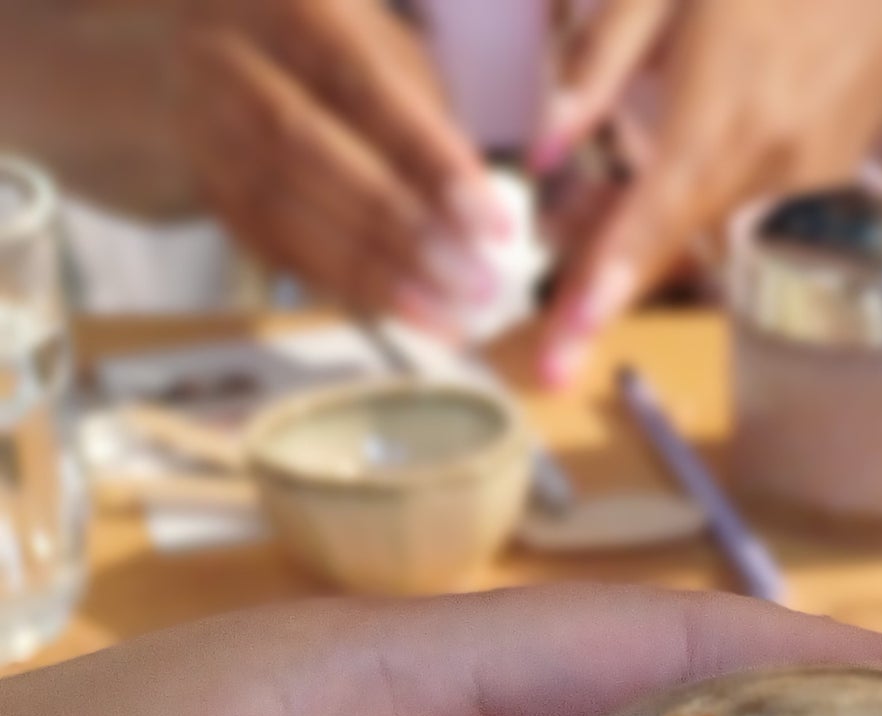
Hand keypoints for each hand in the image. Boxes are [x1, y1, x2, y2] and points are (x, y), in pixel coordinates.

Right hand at [178, 0, 509, 328]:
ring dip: (371, 273)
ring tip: (447, 313)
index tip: (492, 221)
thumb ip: (415, 104)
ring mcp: (198, 123)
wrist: (183, 38)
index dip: (430, 157)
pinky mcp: (200, 184)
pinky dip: (336, 283)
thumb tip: (471, 201)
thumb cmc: (309, 40)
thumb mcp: (367, 36)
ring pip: (279, 209)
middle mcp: (226, 53)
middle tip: (474, 282)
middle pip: (306, 147)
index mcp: (287, 1)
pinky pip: (268, 244)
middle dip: (398, 225)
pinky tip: (397, 310)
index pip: (363, 84)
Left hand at [533, 0, 881, 382]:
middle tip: (550, 361)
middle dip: (605, 297)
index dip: (614, 275)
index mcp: (724, 103)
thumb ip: (602, 58)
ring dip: (634, 247)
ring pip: (695, 235)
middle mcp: (764, 161)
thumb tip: (544, 151)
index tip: (573, 337)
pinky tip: (643, 189)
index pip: (659, 210)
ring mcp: (794, 187)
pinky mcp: (810, 196)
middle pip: (669, 246)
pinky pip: (729, 215)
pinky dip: (682, 215)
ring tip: (575, 244)